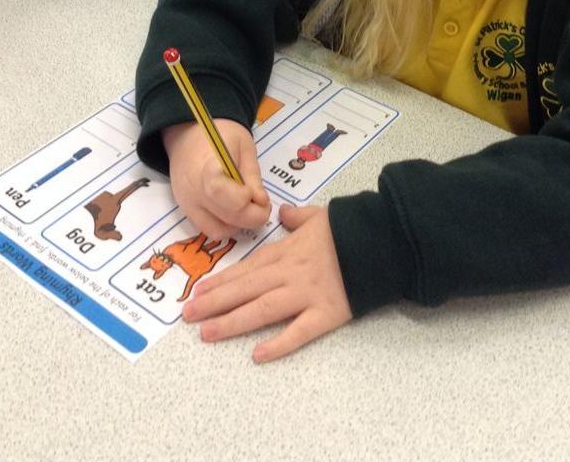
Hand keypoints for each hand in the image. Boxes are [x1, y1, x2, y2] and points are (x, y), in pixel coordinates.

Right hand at [163, 119, 270, 237]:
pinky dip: (226, 225)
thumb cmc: (220, 135)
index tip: (255, 193)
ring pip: (217, 231)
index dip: (243, 198)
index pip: (219, 191)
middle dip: (252, 217)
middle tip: (263, 205)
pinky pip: (209, 228)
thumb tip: (262, 202)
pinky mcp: (187, 211)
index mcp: (206, 167)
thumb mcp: (244, 146)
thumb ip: (252, 175)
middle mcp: (193, 191)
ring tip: (248, 207)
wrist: (188, 134)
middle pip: (224, 218)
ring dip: (239, 225)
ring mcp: (187, 204)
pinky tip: (234, 210)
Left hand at [182, 203, 352, 361]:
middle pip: (246, 289)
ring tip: (207, 333)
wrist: (381, 240)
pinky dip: (279, 344)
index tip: (197, 291)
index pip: (247, 268)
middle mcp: (290, 273)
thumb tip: (282, 214)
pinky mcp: (327, 313)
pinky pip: (299, 332)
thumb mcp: (319, 215)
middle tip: (187, 315)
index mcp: (287, 250)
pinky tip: (257, 355)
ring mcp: (306, 294)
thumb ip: (297, 218)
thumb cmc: (349, 227)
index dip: (221, 280)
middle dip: (215, 302)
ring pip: (262, 309)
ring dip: (232, 322)